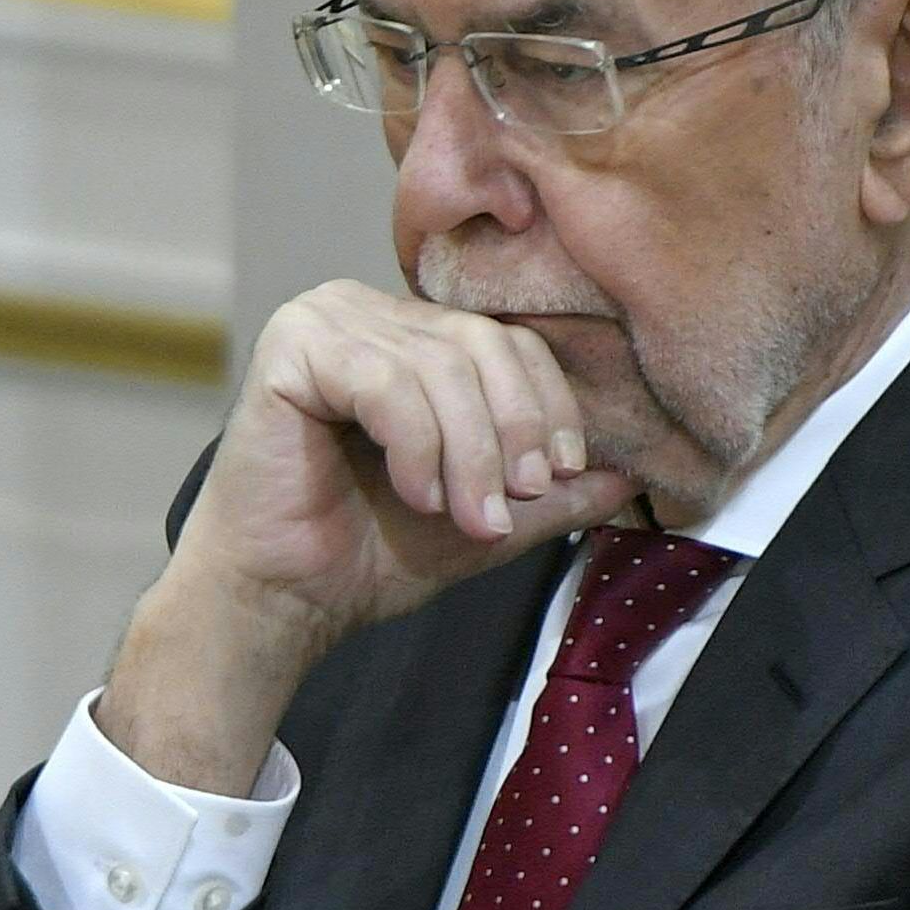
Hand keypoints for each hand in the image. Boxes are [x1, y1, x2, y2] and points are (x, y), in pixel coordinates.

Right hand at [101, 284, 637, 791]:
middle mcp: (366, 310)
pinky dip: (416, 447)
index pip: (507, 340)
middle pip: (482, 344)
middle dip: (513, 432)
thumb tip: (629, 475)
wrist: (280, 599)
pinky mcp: (291, 347)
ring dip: (469, 455)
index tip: (559, 475)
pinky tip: (415, 495)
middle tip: (518, 501)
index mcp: (410, 334)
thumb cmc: (366, 553)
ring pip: (441, 367)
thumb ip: (548, 493)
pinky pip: (387, 383)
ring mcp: (324, 319)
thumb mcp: (483, 517)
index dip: (547, 404)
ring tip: (469, 519)